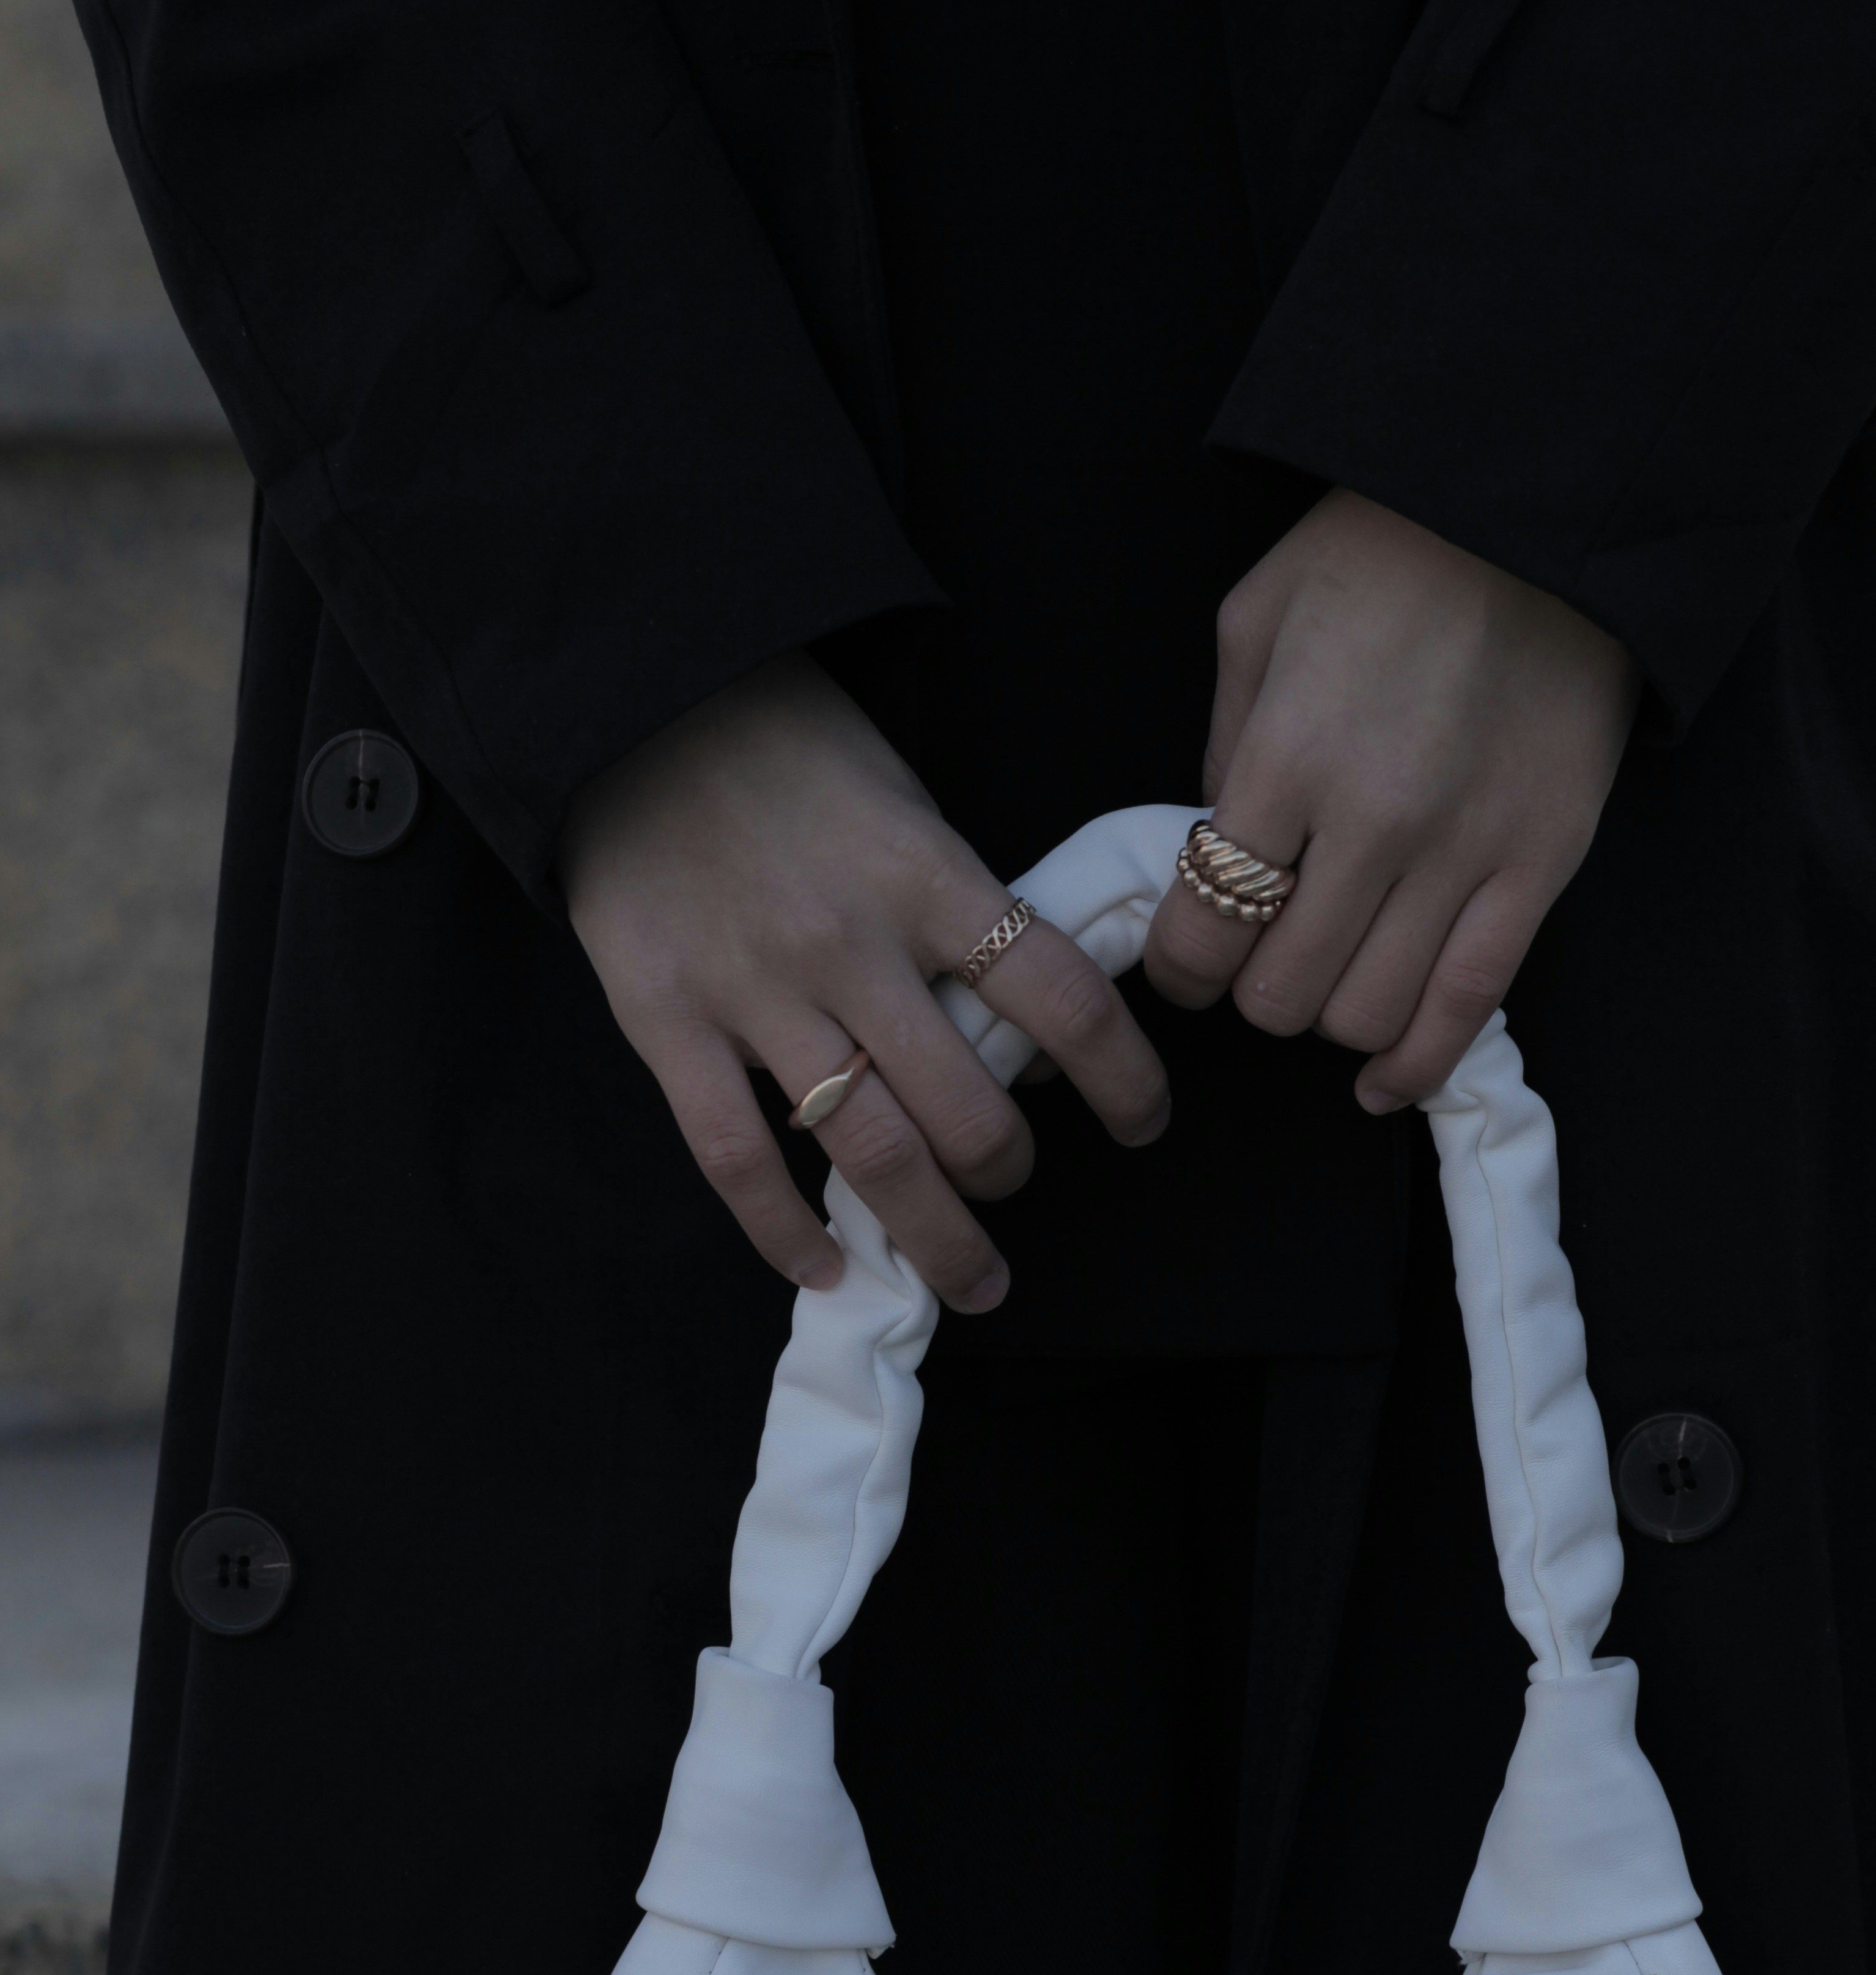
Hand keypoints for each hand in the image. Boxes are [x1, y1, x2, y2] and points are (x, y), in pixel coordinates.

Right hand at [562, 655, 1169, 1306]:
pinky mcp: (664, 1021)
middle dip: (1012, 1170)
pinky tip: (826, 1271)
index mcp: (927, 876)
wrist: (631, 699)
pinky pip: (736, 1156)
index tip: (1145, 1122)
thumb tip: (1023, 1028)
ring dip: (936, 1234)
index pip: (1062, 998)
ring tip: (970, 1275)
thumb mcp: (905, 806)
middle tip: (1016, 1180)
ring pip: (869, 1151)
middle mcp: (849, 943)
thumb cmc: (789, 751)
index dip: (1125, 1079)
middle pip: (968, 1108)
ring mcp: (753, 990)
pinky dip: (784, 1233)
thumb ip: (958, 912)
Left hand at [1142, 489, 1637, 1106]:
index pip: (1201, 928)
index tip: (1185, 961)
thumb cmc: (1384, 551)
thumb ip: (1225, 745)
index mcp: (1286, 756)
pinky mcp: (1540, 866)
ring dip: (1330, 1016)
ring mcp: (1465, 852)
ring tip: (1329, 974)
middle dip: (1252, 993)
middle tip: (1258, 957)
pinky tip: (1383, 1082)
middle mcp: (1373, 821)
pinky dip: (1417, 1064)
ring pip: (1368, 1014)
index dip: (1179, 968)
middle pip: (1281, 992)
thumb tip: (1214, 845)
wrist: (1540, 509)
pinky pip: (1469, 1007)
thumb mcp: (1258, 620)